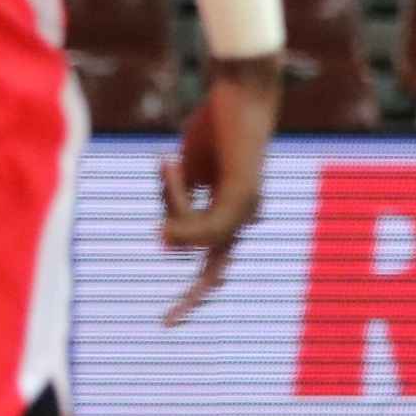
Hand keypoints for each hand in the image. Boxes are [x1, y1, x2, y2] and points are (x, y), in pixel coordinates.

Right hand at [158, 53, 280, 325]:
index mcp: (233, 209)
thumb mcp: (188, 169)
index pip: (214, 254)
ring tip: (171, 164)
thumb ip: (180, 200)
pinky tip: (171, 182)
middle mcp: (246, 213)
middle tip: (167, 324)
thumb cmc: (217, 124)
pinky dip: (182, 214)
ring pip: (196, 234)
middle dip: (194, 296)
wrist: (241, 91)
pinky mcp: (244, 194)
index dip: (196, 283)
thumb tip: (168, 236)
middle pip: (215, 265)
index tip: (172, 316)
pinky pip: (207, 227)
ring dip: (172, 204)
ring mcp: (248, 205)